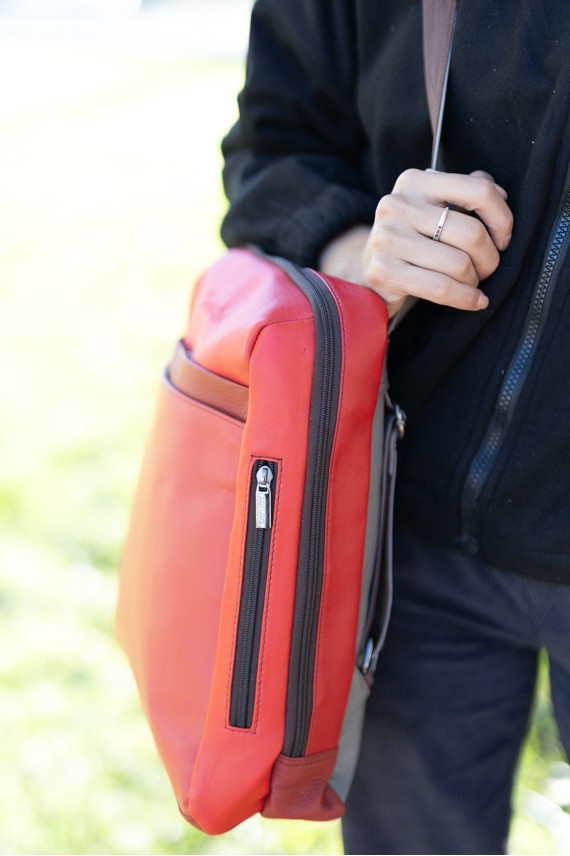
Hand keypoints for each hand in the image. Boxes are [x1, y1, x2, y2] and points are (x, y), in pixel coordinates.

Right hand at [319, 169, 513, 317]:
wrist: (367, 270)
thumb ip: (467, 193)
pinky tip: (474, 301)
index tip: (503, 239)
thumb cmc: (413, 239)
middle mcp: (398, 205)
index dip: (502, 218)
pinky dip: (465, 299)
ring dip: (475, 281)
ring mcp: (387, 238)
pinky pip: (441, 289)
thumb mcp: (435, 208)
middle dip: (490, 258)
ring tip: (472, 283)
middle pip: (471, 233)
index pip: (478, 190)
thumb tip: (502, 194)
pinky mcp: (383, 271)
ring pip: (459, 265)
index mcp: (415, 181)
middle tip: (488, 268)